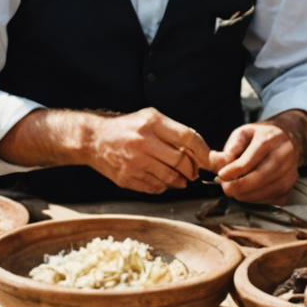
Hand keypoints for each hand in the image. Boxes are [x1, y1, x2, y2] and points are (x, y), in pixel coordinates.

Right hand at [86, 108, 212, 194]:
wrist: (94, 140)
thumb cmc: (127, 128)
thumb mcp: (150, 118)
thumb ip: (174, 132)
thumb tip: (201, 153)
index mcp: (151, 123)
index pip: (188, 138)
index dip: (204, 151)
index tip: (212, 160)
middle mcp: (143, 142)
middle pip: (181, 162)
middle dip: (193, 170)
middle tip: (194, 171)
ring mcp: (134, 163)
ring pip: (170, 178)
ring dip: (181, 180)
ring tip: (181, 176)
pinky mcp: (127, 179)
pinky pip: (156, 188)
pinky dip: (164, 186)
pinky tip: (161, 178)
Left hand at [209, 114, 306, 202]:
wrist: (286, 139)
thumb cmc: (260, 137)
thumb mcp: (243, 134)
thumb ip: (230, 148)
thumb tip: (219, 164)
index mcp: (270, 139)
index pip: (251, 159)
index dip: (234, 171)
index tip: (221, 175)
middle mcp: (284, 154)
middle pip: (261, 177)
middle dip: (239, 186)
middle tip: (226, 187)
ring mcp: (291, 171)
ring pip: (267, 191)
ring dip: (246, 195)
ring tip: (235, 189)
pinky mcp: (292, 185)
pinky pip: (273, 199)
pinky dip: (257, 200)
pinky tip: (249, 192)